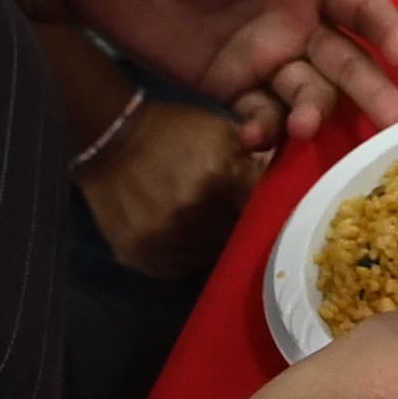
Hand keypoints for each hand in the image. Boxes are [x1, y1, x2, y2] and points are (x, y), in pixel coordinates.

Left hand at [63, 0, 397, 150]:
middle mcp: (296, 22)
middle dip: (375, 91)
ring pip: (309, 95)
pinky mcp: (228, 87)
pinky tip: (254, 137)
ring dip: (314, 114)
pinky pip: (260, 115)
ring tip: (302, 128)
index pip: (360, 6)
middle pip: (348, 61)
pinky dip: (264, 131)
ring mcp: (264, 58)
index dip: (390, 30)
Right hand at [76, 100, 266, 279]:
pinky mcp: (140, 255)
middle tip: (235, 218)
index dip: (267, 211)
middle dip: (240, 228)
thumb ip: (255, 162)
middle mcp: (193, 212)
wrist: (111, 138)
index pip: (261, 210)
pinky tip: (184, 236)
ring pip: (208, 256)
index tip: (269, 210)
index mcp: (219, 177)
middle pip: (236, 236)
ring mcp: (164, 238)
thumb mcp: (222, 134)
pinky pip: (178, 267)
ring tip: (207, 226)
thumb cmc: (173, 131)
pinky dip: (185, 255)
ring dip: (213, 244)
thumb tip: (287, 186)